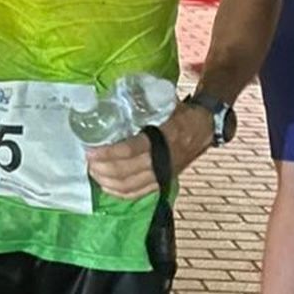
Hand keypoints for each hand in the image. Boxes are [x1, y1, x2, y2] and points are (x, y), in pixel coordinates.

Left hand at [86, 102, 212, 199]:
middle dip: (102, 168)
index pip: (130, 150)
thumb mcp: (163, 104)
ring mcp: (163, 174)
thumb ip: (141, 104)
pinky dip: (120, 192)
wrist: (205, 127)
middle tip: (87, 161)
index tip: (91, 150)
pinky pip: (139, 193)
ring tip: (93, 172)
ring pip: (130, 186)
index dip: (108, 153)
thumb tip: (110, 100)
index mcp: (163, 138)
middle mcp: (163, 159)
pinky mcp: (163, 182)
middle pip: (126, 172)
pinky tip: (107, 186)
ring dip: (107, 181)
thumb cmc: (181, 114)